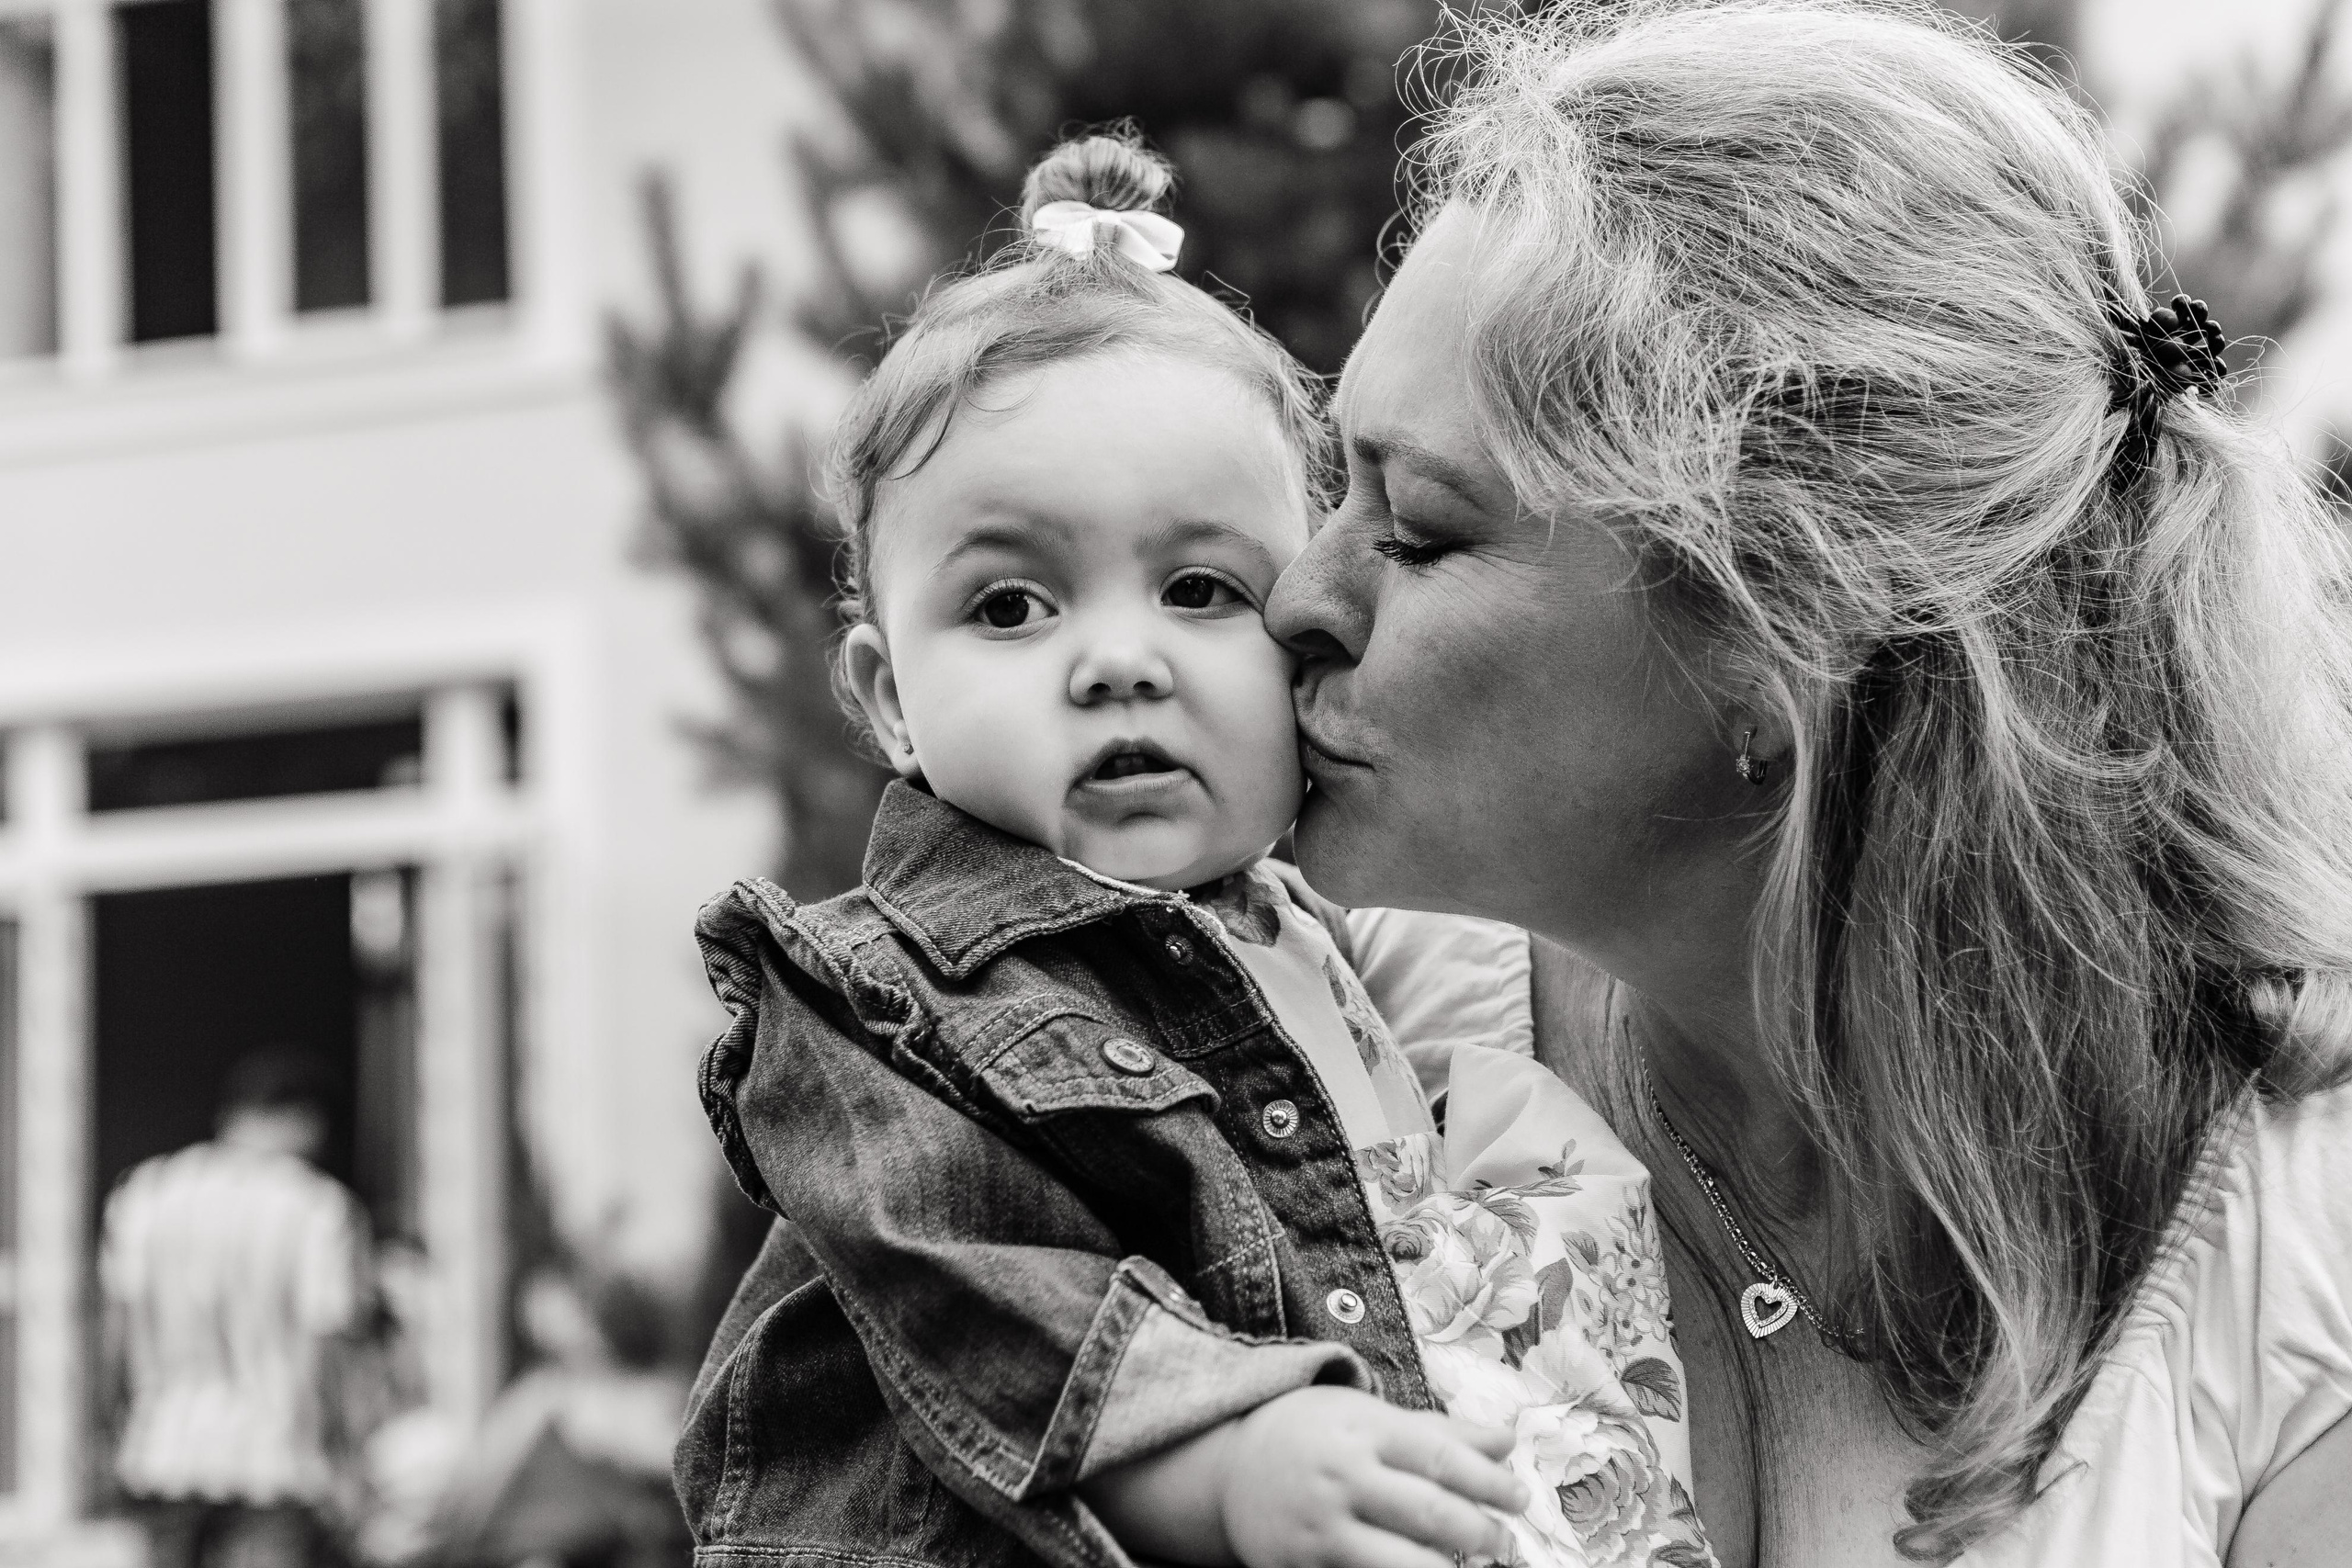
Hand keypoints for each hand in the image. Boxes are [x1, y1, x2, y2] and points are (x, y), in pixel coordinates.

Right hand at [1212, 1386, 1528, 1567]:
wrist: (1230, 1469)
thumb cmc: (1313, 1435)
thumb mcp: (1368, 1415)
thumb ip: (1440, 1432)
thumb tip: (1507, 1439)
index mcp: (1362, 1431)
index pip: (1441, 1458)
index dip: (1490, 1483)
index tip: (1520, 1498)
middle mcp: (1341, 1478)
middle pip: (1429, 1513)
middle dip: (1481, 1533)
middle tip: (1504, 1542)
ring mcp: (1320, 1528)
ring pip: (1401, 1564)